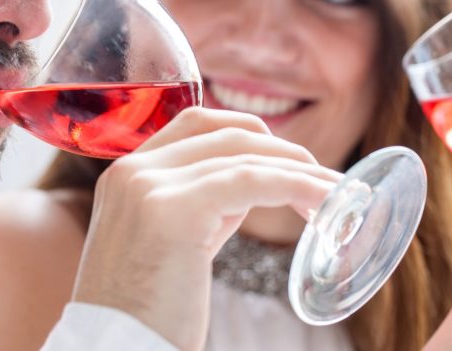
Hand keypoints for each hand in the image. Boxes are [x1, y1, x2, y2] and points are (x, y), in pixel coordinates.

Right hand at [70, 107, 341, 350]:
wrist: (115, 348)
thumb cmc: (147, 312)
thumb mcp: (169, 242)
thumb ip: (199, 204)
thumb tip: (251, 183)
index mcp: (124, 174)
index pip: (196, 123)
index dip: (250, 132)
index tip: (288, 159)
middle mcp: (132, 171)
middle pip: (224, 132)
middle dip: (282, 151)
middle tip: (323, 182)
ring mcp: (149, 186)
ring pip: (244, 155)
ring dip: (300, 170)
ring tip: (335, 196)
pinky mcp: (175, 211)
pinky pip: (253, 181)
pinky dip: (297, 185)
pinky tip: (324, 202)